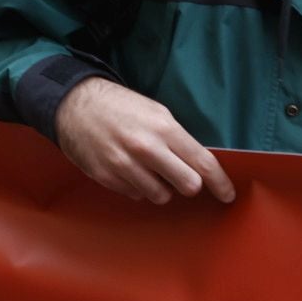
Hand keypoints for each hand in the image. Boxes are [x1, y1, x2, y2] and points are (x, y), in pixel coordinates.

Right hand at [54, 77, 235, 204]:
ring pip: (161, 196)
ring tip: (147, 168)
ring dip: (160, 187)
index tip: (228, 194)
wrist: (74, 104)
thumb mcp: (155, 112)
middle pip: (188, 185)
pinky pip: (136, 194)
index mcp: (163, 129)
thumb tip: (197, 166)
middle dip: (188, 183)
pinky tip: (127, 168)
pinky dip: (137, 186)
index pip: (203, 163)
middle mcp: (146, 149)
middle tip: (179, 176)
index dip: (221, 183)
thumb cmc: (118, 106)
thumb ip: (177, 139)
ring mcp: (125, 165)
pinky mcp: (107, 177)